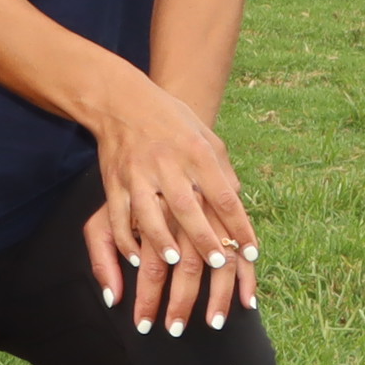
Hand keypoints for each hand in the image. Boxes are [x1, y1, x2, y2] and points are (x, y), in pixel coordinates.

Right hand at [81, 73, 252, 333]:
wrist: (120, 101)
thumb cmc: (171, 120)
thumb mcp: (206, 136)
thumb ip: (222, 170)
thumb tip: (238, 201)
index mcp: (197, 152)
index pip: (223, 195)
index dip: (239, 225)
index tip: (250, 252)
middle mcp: (168, 163)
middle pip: (188, 207)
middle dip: (203, 237)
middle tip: (218, 263)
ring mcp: (138, 174)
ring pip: (149, 214)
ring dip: (162, 240)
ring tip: (175, 263)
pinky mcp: (114, 181)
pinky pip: (119, 216)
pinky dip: (126, 238)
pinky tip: (136, 257)